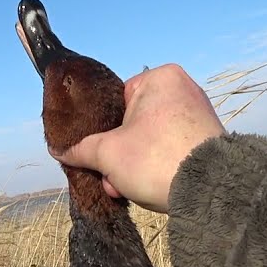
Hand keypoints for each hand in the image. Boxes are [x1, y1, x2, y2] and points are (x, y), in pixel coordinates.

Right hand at [49, 63, 225, 213]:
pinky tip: (149, 188)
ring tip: (128, 188)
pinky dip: (158, 168)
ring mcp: (198, 115)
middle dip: (118, 156)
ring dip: (133, 167)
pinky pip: (172, 150)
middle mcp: (183, 89)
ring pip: (151, 141)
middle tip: (112, 178)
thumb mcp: (108, 153)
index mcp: (160, 78)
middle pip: (133, 125)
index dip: (104, 131)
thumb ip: (81, 149)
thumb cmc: (157, 159)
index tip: (98, 154)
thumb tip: (59, 150)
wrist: (208, 189)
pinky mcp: (207, 140)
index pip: (117, 101)